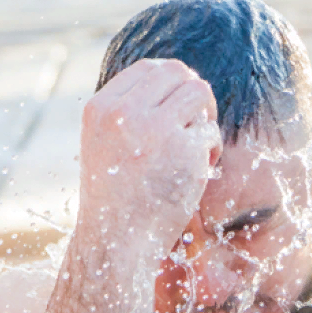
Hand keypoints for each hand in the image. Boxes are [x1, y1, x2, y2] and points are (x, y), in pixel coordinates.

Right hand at [78, 59, 220, 262]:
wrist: (116, 243)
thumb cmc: (115, 200)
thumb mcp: (104, 145)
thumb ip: (127, 113)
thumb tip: (170, 83)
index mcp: (100, 109)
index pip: (147, 69)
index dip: (171, 83)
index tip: (177, 107)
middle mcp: (124, 113)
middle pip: (177, 72)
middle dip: (193, 94)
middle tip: (196, 122)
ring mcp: (154, 129)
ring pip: (199, 93)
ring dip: (205, 118)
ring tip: (197, 148)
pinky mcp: (183, 150)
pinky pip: (211, 132)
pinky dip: (211, 151)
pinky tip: (199, 172)